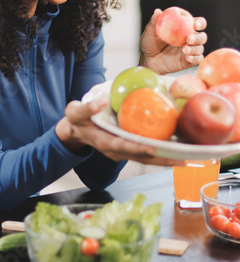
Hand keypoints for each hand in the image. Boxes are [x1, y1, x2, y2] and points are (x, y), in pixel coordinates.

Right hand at [55, 98, 183, 165]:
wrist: (75, 131)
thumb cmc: (76, 120)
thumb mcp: (75, 112)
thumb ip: (87, 108)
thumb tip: (102, 101)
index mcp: (105, 142)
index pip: (124, 146)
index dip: (139, 148)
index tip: (154, 148)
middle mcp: (116, 150)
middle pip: (142, 157)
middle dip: (162, 160)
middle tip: (182, 160)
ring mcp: (123, 151)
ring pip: (147, 157)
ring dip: (165, 159)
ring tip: (186, 158)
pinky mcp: (128, 148)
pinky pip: (146, 151)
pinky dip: (160, 151)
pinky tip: (175, 146)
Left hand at [139, 8, 206, 73]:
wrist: (148, 60)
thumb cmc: (150, 42)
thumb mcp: (149, 32)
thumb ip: (154, 22)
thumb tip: (157, 11)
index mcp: (185, 27)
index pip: (198, 23)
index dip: (200, 23)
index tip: (195, 24)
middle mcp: (190, 38)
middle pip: (202, 36)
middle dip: (198, 37)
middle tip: (189, 39)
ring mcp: (191, 50)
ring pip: (200, 48)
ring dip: (195, 48)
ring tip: (185, 50)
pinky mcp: (189, 61)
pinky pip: (197, 59)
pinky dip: (195, 58)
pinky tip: (188, 57)